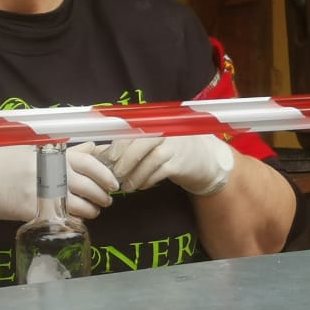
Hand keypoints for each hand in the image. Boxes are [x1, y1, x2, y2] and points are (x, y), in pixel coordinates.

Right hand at [0, 144, 117, 226]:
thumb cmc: (4, 163)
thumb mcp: (33, 150)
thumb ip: (64, 152)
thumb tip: (92, 148)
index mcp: (51, 155)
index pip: (88, 163)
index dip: (105, 175)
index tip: (113, 183)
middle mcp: (51, 172)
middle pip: (88, 186)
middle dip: (102, 196)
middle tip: (106, 201)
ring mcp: (43, 193)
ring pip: (79, 205)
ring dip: (91, 210)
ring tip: (93, 211)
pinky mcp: (35, 211)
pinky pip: (63, 217)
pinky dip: (74, 220)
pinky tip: (77, 220)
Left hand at [102, 134, 235, 196]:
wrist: (206, 162)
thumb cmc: (174, 151)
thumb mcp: (155, 143)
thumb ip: (132, 144)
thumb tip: (104, 153)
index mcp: (157, 123)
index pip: (133, 129)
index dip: (119, 144)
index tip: (109, 158)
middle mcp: (166, 131)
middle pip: (140, 143)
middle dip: (124, 160)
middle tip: (115, 174)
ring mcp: (175, 147)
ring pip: (149, 160)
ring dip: (134, 175)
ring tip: (126, 186)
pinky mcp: (180, 164)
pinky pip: (159, 173)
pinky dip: (147, 181)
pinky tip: (141, 186)